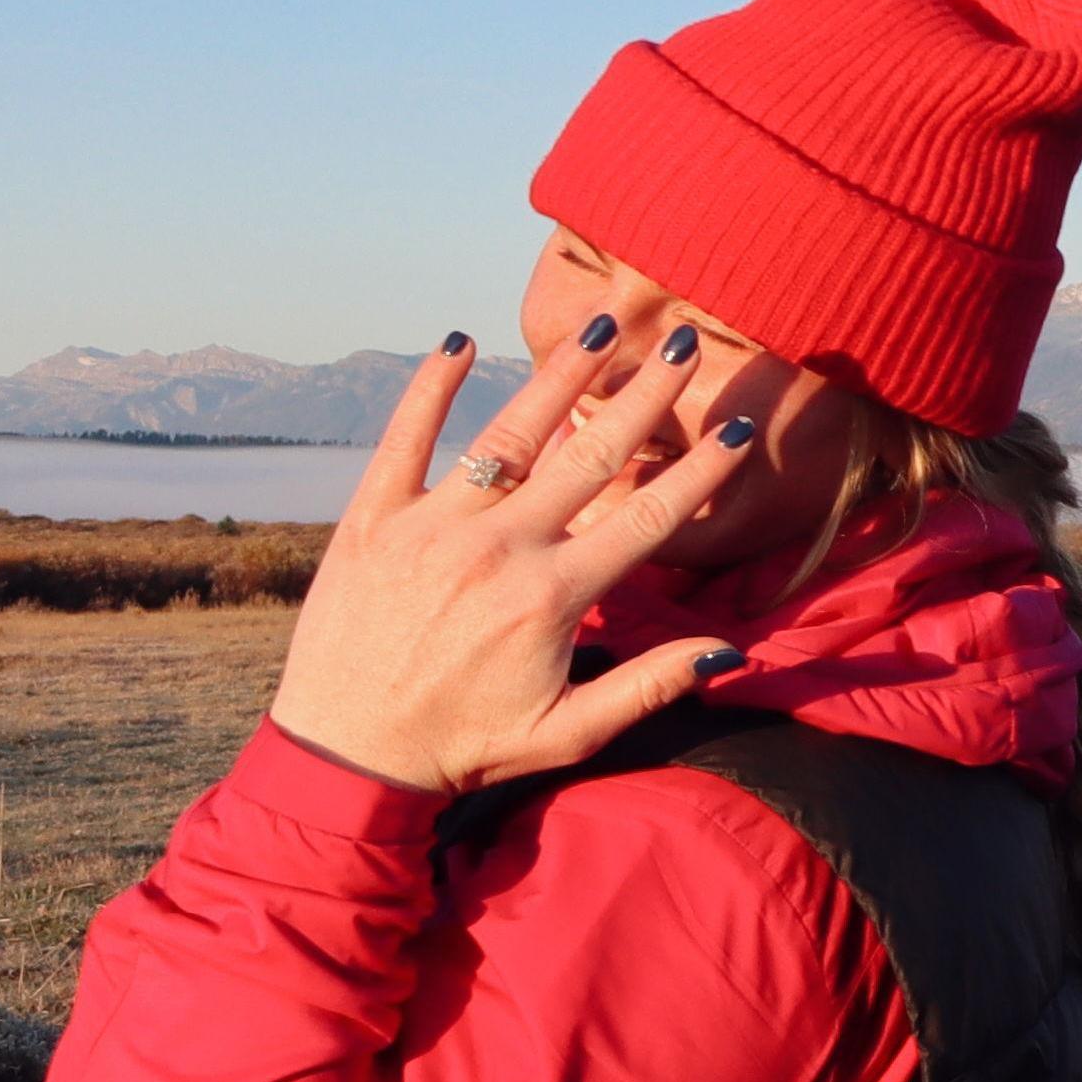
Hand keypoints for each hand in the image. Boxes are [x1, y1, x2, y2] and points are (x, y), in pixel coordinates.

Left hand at [268, 323, 759, 794]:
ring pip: (509, 435)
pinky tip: (456, 343)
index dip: (699, 474)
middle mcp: (498, 548)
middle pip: (589, 456)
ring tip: (603, 325)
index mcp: (552, 597)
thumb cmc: (462, 747)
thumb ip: (648, 686)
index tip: (738, 431)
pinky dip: (429, 389)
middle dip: (645, 396)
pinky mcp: (371, 520)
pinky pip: (404, 439)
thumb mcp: (566, 734)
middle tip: (683, 343)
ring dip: (560, 376)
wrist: (343, 756)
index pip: (647, 519)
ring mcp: (431, 527)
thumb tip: (729, 654)